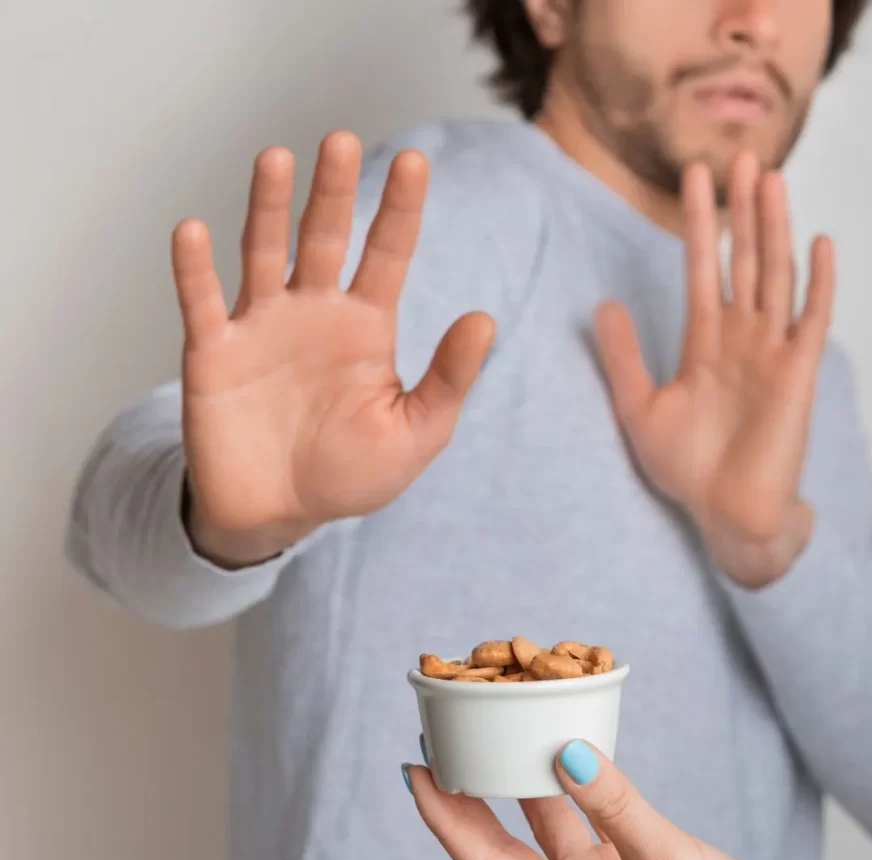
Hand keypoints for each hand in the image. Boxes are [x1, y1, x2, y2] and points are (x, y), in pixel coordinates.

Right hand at [172, 132, 493, 565]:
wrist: (279, 513)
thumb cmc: (351, 474)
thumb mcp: (416, 433)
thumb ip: (449, 378)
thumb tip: (485, 319)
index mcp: (366, 326)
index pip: (387, 254)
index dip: (400, 209)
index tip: (416, 162)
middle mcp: (314, 312)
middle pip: (325, 236)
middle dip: (334, 191)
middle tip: (343, 141)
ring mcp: (262, 326)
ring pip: (263, 252)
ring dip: (267, 208)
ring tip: (276, 159)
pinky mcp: (214, 353)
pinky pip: (200, 303)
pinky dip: (194, 269)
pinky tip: (193, 231)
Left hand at [407, 742, 815, 859]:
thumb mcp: (663, 859)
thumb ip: (611, 802)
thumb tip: (562, 750)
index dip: (444, 816)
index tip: (415, 769)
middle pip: (497, 847)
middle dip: (464, 799)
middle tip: (437, 746)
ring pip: (537, 831)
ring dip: (514, 788)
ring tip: (488, 739)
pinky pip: (577, 823)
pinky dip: (564, 790)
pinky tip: (555, 754)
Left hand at [594, 153, 834, 587]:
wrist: (724, 514)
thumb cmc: (686, 469)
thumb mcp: (639, 407)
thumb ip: (623, 357)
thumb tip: (601, 305)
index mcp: (705, 343)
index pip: (702, 269)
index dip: (698, 224)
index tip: (695, 177)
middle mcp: (741, 338)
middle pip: (744, 260)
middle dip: (742, 210)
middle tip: (743, 156)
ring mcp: (772, 352)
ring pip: (775, 276)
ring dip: (775, 228)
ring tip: (771, 179)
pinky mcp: (798, 374)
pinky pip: (811, 320)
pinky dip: (817, 283)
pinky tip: (819, 242)